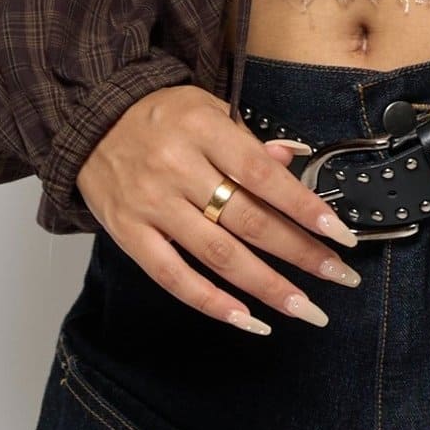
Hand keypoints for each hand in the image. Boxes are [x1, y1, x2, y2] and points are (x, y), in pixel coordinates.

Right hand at [75, 83, 362, 333]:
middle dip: (299, 252)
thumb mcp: (208, 109)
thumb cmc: (160, 115)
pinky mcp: (128, 233)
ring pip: (217, 255)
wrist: (90, 117)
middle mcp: (177, 168)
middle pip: (248, 220)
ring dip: (266, 287)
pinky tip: (246, 319)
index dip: (304, 207)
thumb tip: (293, 161)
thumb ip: (249, 141)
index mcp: (203, 130)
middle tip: (338, 276)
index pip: (262, 175)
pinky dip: (211, 302)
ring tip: (305, 308)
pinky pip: (172, 276)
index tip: (339, 234)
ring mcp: (151, 204)